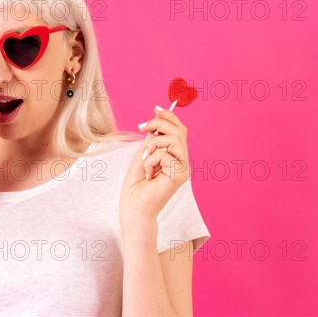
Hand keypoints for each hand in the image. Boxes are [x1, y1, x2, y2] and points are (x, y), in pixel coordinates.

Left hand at [119, 106, 190, 226]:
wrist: (134, 208)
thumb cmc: (136, 186)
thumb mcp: (143, 155)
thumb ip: (152, 140)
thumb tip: (157, 120)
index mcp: (175, 157)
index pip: (179, 131)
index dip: (169, 117)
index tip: (156, 108)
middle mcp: (182, 162)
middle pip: (179, 131)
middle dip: (159, 124)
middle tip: (142, 127)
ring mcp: (183, 169)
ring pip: (174, 140)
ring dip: (153, 145)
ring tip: (145, 161)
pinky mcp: (179, 175)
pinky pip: (163, 154)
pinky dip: (150, 161)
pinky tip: (148, 175)